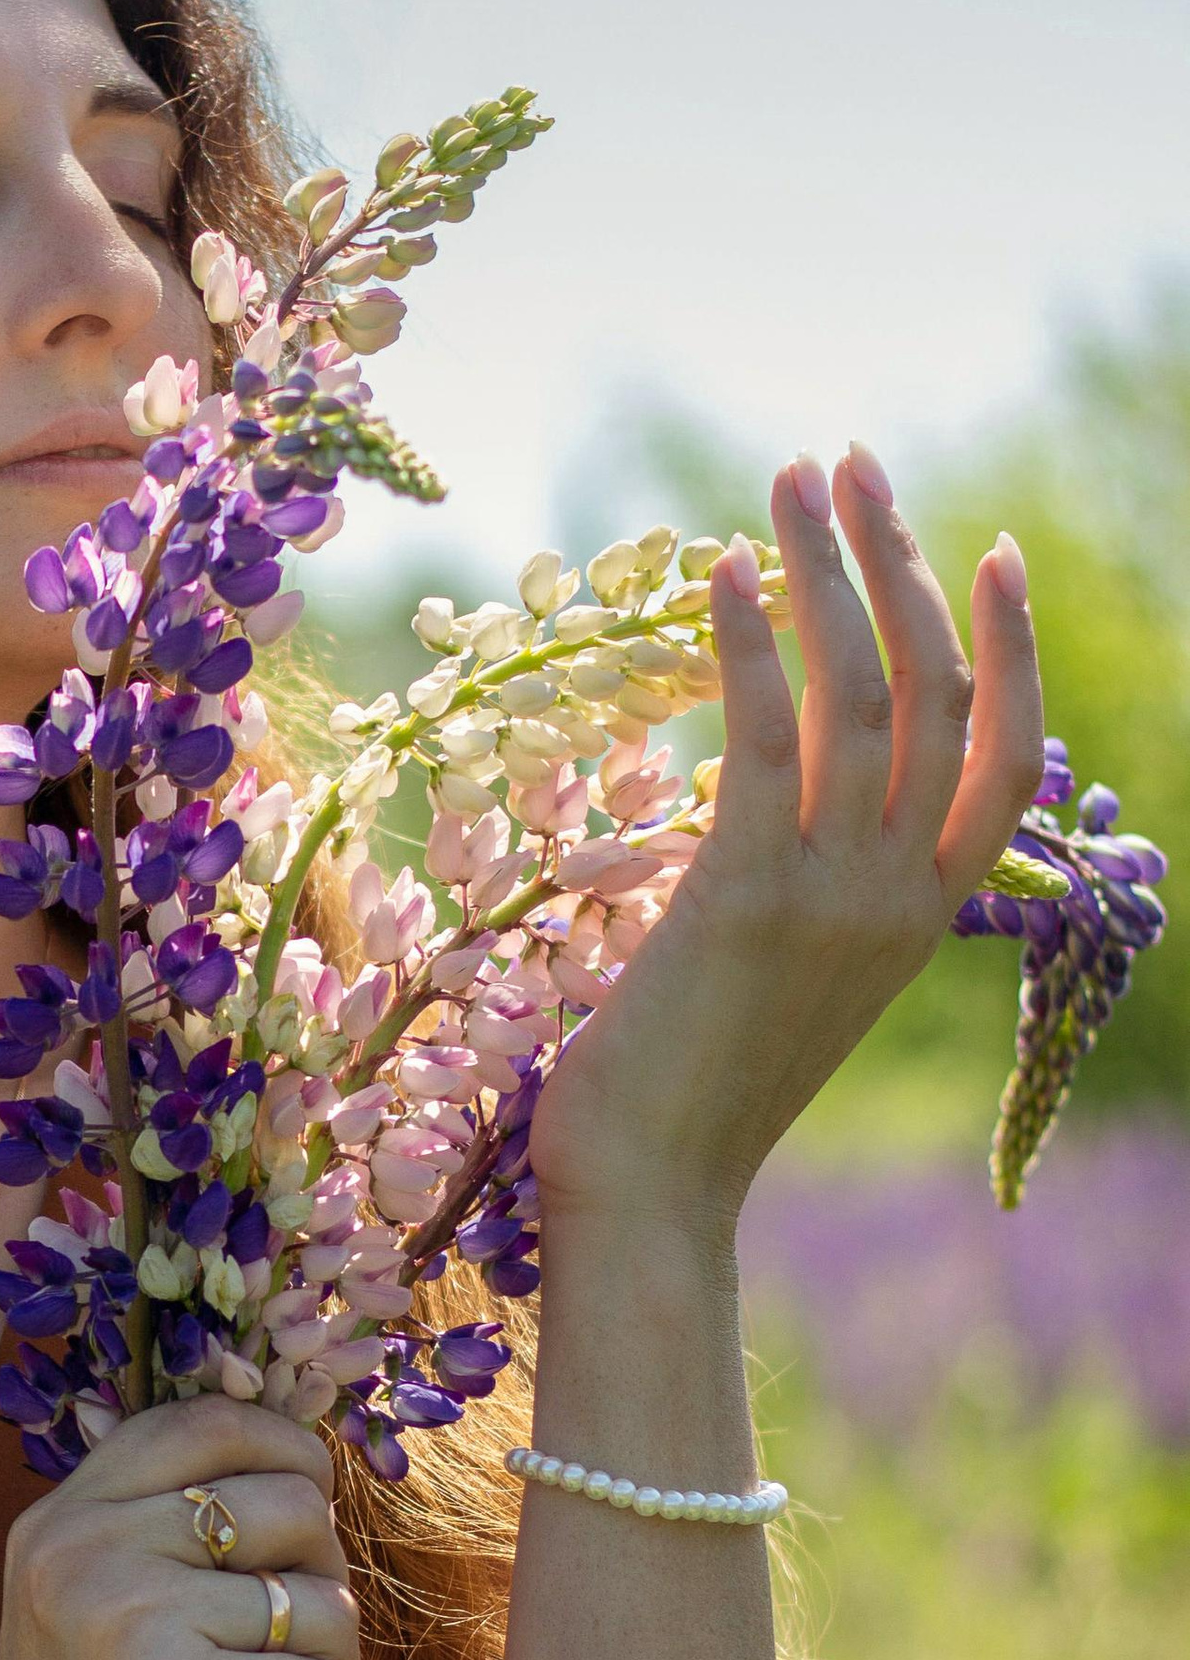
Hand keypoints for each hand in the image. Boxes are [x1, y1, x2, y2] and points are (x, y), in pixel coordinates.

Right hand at [0, 1394, 359, 1659]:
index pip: (208, 1419)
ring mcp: (127, 1621)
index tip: (305, 1535)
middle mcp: (82, 1550)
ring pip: (323, 1603)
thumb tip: (304, 1470)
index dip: (290, 1454)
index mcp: (58, 1521)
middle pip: (292, 1503)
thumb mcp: (89, 1626)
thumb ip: (161, 1543)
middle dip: (325, 1587)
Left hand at [523, 445, 1045, 1233]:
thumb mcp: (775, 973)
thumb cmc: (685, 1090)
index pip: (1006, 756)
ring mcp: (831, 895)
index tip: (981, 546)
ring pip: (861, 692)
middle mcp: (898, 897)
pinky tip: (719, 573)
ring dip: (823, 569)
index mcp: (922, 917)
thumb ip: (796, 883)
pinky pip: (763, 739)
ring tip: (788, 480)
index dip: (1007, 645)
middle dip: (898, 560)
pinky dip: (745, 643)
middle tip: (848, 465)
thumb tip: (758, 796)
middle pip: (938, 692)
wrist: (650, 1194)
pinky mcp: (744, 895)